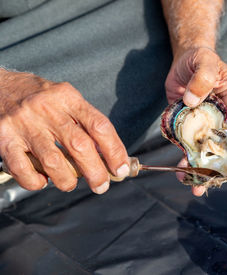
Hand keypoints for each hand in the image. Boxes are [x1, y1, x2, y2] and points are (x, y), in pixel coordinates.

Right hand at [0, 69, 129, 193]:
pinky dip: (36, 182)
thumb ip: (85, 121)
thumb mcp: (66, 99)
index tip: (121, 168)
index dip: (114, 150)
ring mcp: (24, 123)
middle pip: (80, 145)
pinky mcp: (4, 138)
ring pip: (53, 161)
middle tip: (101, 186)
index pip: (99, 126)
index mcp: (68, 98)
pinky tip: (42, 180)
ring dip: (67, 180)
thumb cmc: (39, 98)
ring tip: (70, 184)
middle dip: (96, 172)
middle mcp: (47, 109)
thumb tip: (108, 155)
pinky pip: (23, 169)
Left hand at [165, 48, 226, 195]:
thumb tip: (192, 101)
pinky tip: (184, 174)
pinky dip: (190, 163)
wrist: (183, 66)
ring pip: (218, 154)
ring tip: (201, 187)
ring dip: (211, 172)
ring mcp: (213, 127)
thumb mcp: (202, 60)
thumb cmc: (199, 59)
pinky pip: (196, 151)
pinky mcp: (196, 132)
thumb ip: (202, 76)